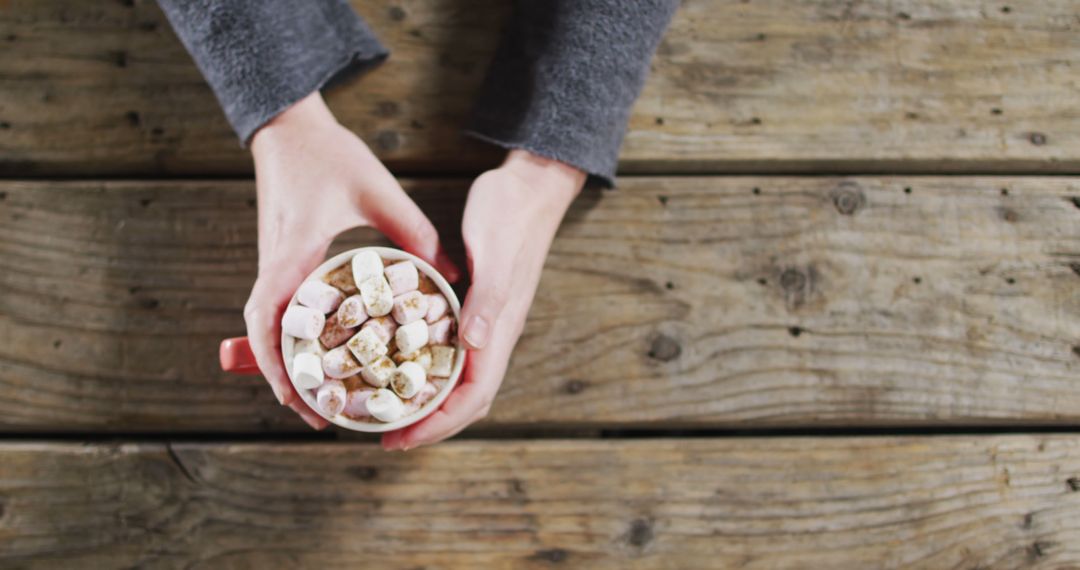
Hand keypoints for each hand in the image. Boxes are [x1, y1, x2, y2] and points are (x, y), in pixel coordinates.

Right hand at [244, 92, 459, 429]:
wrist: (288, 128)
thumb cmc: (329, 155)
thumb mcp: (378, 191)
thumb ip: (414, 231)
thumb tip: (454, 273)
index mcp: (292, 252)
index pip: (270, 318)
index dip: (280, 362)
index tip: (302, 397)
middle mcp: (275, 265)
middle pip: (264, 336)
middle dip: (286, 379)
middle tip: (317, 415)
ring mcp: (273, 264)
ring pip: (269, 327)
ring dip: (287, 364)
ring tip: (318, 399)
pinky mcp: (279, 261)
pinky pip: (280, 310)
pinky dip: (292, 339)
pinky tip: (320, 355)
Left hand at [382, 150, 585, 449]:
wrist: (529, 187)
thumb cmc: (511, 215)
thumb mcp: (495, 254)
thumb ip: (489, 300)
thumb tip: (476, 345)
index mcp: (501, 329)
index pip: (473, 395)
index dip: (439, 423)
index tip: (402, 437)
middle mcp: (494, 333)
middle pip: (466, 398)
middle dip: (429, 424)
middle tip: (386, 436)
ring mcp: (485, 321)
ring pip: (459, 379)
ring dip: (427, 402)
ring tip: (389, 411)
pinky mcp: (474, 306)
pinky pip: (449, 351)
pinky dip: (425, 368)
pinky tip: (398, 363)